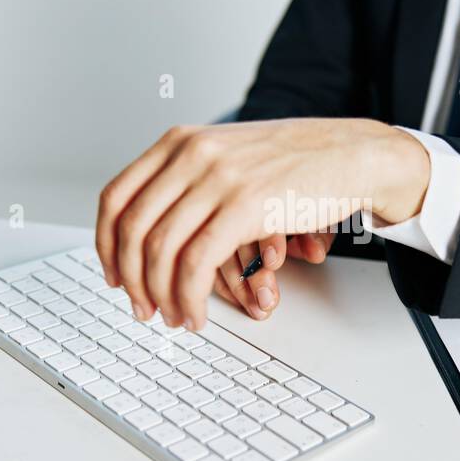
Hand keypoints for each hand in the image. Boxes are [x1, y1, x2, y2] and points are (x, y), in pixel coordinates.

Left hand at [95, 118, 427, 329]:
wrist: (353, 154)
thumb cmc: (298, 162)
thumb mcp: (230, 156)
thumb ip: (191, 181)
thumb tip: (154, 233)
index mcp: (180, 142)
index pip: (116, 197)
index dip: (106, 246)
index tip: (114, 276)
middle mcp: (191, 154)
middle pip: (132, 229)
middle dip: (132, 281)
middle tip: (143, 309)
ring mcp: (216, 178)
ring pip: (161, 251)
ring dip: (162, 296)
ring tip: (175, 318)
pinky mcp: (244, 205)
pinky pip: (197, 263)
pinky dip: (189, 297)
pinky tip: (197, 313)